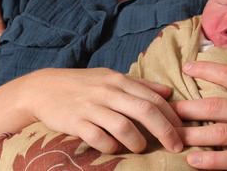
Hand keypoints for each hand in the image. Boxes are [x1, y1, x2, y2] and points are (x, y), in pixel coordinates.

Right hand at [19, 67, 183, 154]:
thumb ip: (140, 85)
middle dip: (165, 131)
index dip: (171, 116)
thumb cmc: (82, 84)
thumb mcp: (111, 78)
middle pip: (145, 110)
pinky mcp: (75, 122)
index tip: (183, 131)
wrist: (43, 88)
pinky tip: (114, 149)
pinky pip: (98, 137)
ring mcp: (91, 106)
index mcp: (119, 80)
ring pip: (123, 125)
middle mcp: (107, 91)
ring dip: (138, 141)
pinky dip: (110, 146)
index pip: (153, 97)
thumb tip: (168, 93)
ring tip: (141, 148)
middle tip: (176, 147)